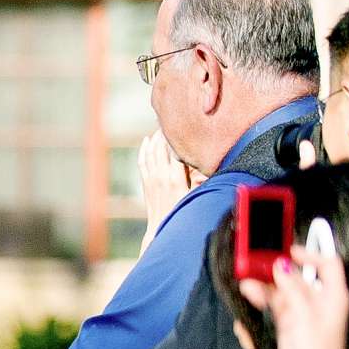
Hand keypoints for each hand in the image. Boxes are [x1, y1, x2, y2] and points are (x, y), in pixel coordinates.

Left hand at [138, 130, 194, 247]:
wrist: (161, 228)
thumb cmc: (183, 212)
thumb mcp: (196, 196)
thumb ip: (200, 179)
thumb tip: (205, 164)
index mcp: (176, 178)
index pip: (175, 151)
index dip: (178, 138)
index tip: (184, 125)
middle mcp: (161, 176)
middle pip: (161, 148)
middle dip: (165, 133)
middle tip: (172, 121)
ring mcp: (151, 178)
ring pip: (151, 152)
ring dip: (155, 139)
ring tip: (161, 127)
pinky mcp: (145, 182)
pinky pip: (142, 161)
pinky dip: (144, 149)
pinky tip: (146, 141)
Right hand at [251, 251, 348, 348]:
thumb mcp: (305, 315)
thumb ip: (293, 289)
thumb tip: (280, 266)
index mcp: (332, 295)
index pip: (328, 264)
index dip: (311, 254)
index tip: (289, 251)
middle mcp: (317, 300)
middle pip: (296, 277)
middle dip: (275, 274)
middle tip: (255, 268)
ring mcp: (301, 311)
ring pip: (279, 291)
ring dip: (263, 290)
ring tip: (248, 289)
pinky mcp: (287, 323)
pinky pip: (271, 307)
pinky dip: (260, 305)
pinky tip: (251, 303)